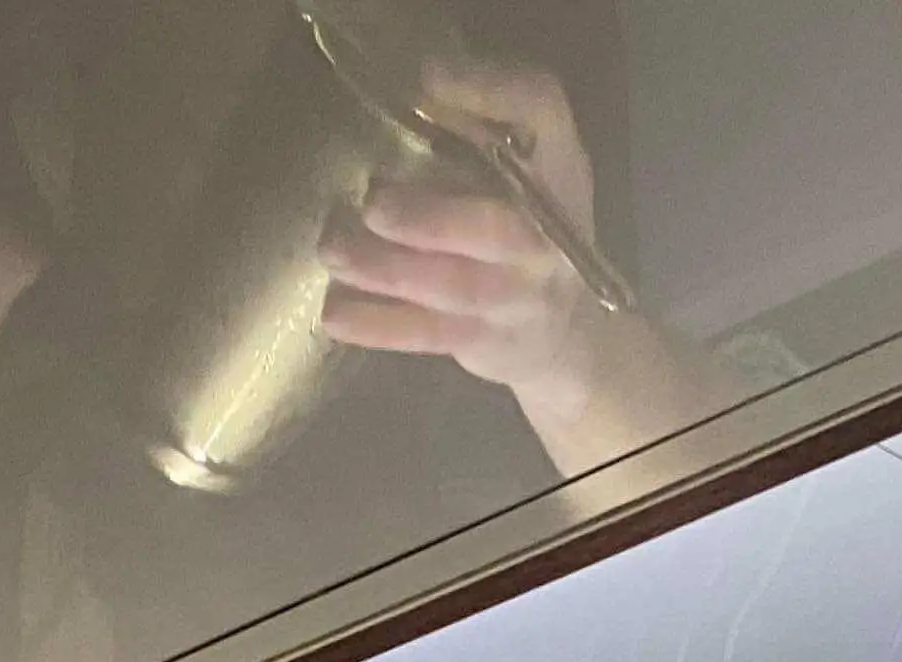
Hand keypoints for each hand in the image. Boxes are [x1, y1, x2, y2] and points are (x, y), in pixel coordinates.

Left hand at [313, 60, 718, 477]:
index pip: (541, 111)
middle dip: (430, 219)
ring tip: (333, 249)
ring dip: (389, 270)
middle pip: (495, 228)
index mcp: (557, 165)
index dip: (490, 91)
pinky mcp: (487, 342)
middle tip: (372, 204)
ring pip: (456, 287)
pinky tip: (336, 312)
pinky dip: (381, 326)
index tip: (428, 80)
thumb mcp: (529, 167)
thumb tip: (417, 84)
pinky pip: (431, 336)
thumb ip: (486, 124)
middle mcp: (548, 234)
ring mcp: (521, 297)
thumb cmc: (529, 228)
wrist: (568, 335)